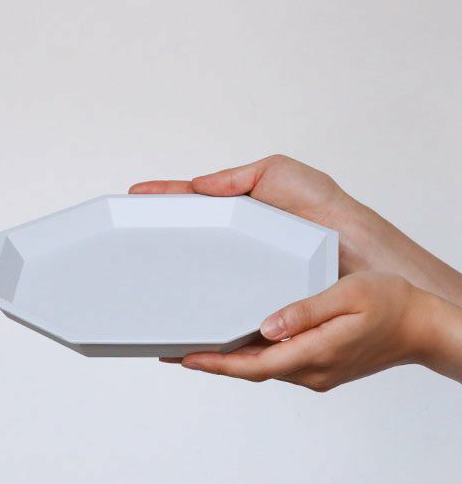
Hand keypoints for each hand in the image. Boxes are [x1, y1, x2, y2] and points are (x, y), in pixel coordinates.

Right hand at [130, 155, 461, 304]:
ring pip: (197, 272)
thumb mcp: (279, 173)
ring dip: (170, 274)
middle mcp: (237, 240)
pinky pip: (218, 300)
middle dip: (157, 236)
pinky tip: (177, 309)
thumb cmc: (325, 208)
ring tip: (140, 275)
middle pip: (189, 237)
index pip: (192, 200)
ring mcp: (242, 268)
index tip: (133, 196)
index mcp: (239, 208)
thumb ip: (236, 177)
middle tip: (125, 237)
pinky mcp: (252, 294)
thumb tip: (197, 185)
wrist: (358, 251)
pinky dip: (195, 304)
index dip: (163, 197)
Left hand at [161, 272, 461, 389]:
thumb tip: (266, 326)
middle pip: (251, 370)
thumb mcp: (346, 297)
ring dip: (231, 360)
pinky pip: (277, 363)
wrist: (421, 325)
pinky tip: (240, 344)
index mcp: (314, 353)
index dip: (216, 363)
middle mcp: (311, 370)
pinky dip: (253, 356)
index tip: (185, 358)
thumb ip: (305, 313)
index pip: (253, 365)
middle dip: (213, 363)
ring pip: (263, 368)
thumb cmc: (390, 304)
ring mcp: (316, 372)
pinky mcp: (320, 367)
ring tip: (199, 346)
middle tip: (177, 352)